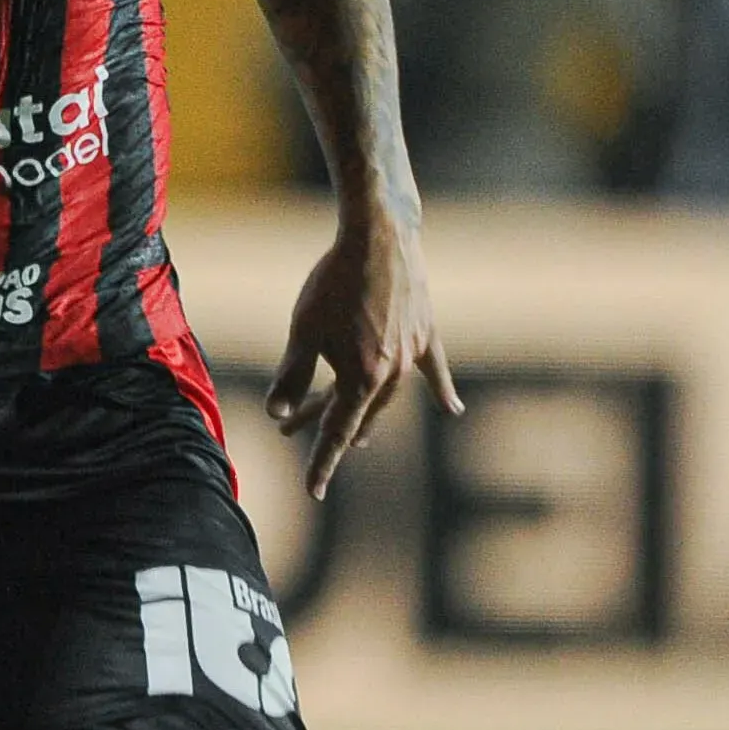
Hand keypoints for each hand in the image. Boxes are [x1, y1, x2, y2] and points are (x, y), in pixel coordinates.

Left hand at [265, 212, 457, 498]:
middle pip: (357, 413)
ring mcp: (413, 356)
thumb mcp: (303, 331)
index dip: (322, 462)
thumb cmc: (334, 283)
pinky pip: (434, 370)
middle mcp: (393, 375)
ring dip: (363, 412)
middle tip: (290, 430)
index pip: (338, 432)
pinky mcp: (426, 334)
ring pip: (387, 396)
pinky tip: (452, 409)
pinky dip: (439, 390)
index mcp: (362, 379)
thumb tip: (275, 412)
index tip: (313, 491)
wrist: (379, 238)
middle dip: (325, 427)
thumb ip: (292, 375)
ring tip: (352, 431)